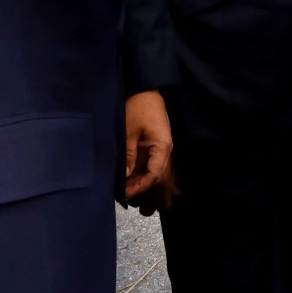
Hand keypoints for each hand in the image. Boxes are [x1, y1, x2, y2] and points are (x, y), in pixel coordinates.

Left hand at [124, 90, 177, 213]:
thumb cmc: (138, 109)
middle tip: (129, 200)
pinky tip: (136, 183)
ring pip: (158, 175)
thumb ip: (129, 155)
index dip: (141, 187)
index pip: (155, 174)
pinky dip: (146, 177)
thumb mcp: (129, 131)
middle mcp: (166, 151)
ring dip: (146, 185)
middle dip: (147, 191)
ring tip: (131, 195)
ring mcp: (162, 150)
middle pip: (160, 178)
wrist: (147, 92)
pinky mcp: (157, 148)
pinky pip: (154, 168)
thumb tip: (126, 177)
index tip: (126, 194)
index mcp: (162, 147)